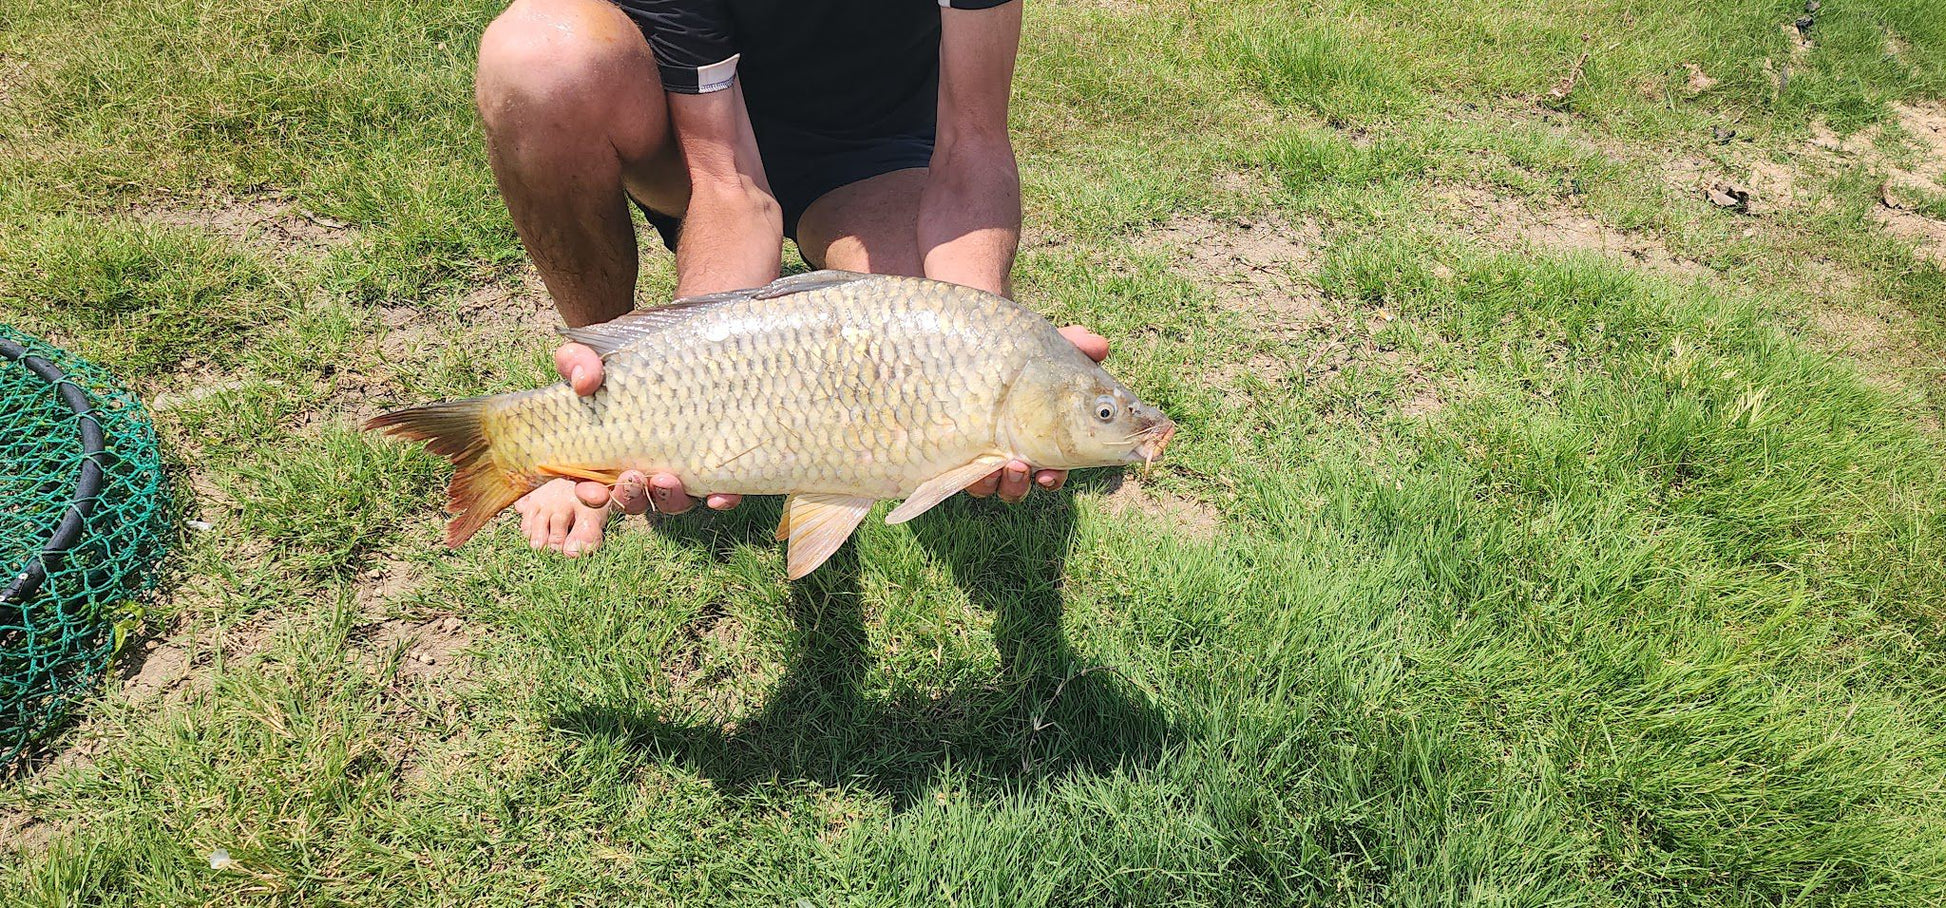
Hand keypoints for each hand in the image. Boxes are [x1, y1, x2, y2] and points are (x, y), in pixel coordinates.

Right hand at [554, 342, 742, 514]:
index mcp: (608, 450)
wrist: (675, 346)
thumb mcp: (595, 354)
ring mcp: (677, 465)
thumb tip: (583, 383)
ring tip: (667, 480)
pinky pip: (717, 490)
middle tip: (633, 479)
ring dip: (670, 499)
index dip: (591, 495)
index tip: (593, 491)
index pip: (593, 484)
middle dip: (632, 497)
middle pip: (635, 499)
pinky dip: (720, 499)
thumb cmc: (628, 357)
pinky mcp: (710, 460)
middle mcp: (642, 464)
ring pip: (673, 501)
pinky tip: (720, 496)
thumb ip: (577, 362)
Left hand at [963, 324, 1108, 502]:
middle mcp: (1018, 449)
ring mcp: (989, 455)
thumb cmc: (1005, 350)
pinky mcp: (962, 458)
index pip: (1056, 465)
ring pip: (1002, 488)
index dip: (1054, 476)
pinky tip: (979, 469)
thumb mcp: (1038, 346)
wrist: (958, 348)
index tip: (1048, 474)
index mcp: (1043, 433)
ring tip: (1003, 467)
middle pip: (1028, 483)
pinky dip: (978, 482)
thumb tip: (1099, 346)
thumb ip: (1072, 345)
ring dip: (1006, 485)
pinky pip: (971, 484)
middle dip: (1025, 484)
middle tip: (1023, 468)